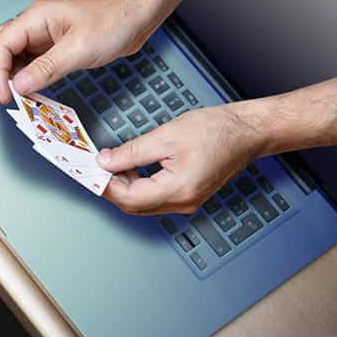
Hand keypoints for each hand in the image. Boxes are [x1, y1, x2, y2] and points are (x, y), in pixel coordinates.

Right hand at [0, 0, 156, 103]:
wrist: (135, 16)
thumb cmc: (113, 22)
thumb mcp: (79, 49)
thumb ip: (47, 68)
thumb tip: (19, 85)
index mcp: (35, 18)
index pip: (1, 43)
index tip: (6, 95)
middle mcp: (33, 25)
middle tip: (10, 96)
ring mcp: (41, 35)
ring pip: (10, 56)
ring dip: (11, 76)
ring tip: (23, 97)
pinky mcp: (50, 47)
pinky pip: (28, 63)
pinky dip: (26, 78)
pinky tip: (34, 91)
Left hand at [97, 105, 263, 214]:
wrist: (247, 131)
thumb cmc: (216, 130)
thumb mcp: (166, 136)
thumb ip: (132, 152)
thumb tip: (105, 162)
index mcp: (178, 189)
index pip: (129, 197)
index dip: (105, 184)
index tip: (89, 171)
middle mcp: (183, 202)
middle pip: (134, 205)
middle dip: (111, 187)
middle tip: (95, 167)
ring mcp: (187, 201)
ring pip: (143, 204)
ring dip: (123, 187)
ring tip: (109, 165)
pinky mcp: (188, 195)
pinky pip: (155, 198)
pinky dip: (137, 186)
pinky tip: (129, 169)